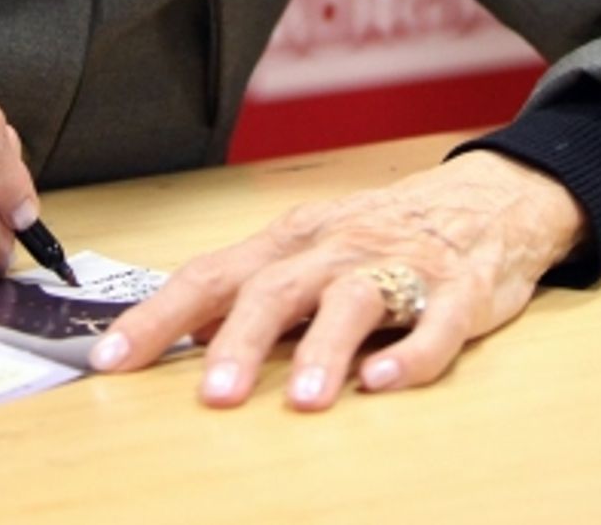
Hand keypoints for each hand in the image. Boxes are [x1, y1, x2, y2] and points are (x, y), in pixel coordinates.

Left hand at [89, 152, 586, 407]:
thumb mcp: (311, 248)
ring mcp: (399, 267)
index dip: (159, 316)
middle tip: (213, 396)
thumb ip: (253, 289)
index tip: (110, 356)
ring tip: (306, 402)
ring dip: (326, 350)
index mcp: (292, 242)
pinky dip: (412, 354)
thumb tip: (180, 331)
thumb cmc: (384, 232)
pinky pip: (437, 324)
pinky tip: (386, 382)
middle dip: (241, 341)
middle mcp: (336, 248)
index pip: (211, 274)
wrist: (489, 197)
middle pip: (276, 288)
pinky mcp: (460, 292)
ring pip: (353, 301)